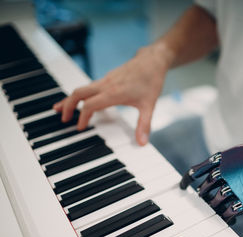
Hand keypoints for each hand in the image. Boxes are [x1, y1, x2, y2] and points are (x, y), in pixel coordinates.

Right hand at [53, 45, 170, 144]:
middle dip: (67, 105)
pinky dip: (82, 95)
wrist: (153, 60)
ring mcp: (106, 80)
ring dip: (72, 99)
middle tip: (63, 119)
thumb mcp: (149, 105)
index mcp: (113, 93)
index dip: (82, 117)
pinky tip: (85, 102)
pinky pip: (90, 87)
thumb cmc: (151, 80)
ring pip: (82, 88)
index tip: (80, 128)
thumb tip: (142, 143)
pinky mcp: (108, 78)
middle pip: (78, 93)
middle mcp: (106, 85)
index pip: (90, 105)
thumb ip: (144, 125)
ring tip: (63, 110)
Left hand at [180, 136, 242, 223]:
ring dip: (213, 207)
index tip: (182, 186)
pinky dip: (226, 216)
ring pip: (214, 202)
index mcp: (223, 158)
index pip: (197, 170)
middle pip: (205, 188)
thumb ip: (230, 159)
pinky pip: (228, 212)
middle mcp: (225, 172)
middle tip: (204, 199)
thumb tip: (222, 162)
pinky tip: (228, 217)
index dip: (186, 179)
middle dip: (203, 195)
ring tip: (216, 209)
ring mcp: (234, 187)